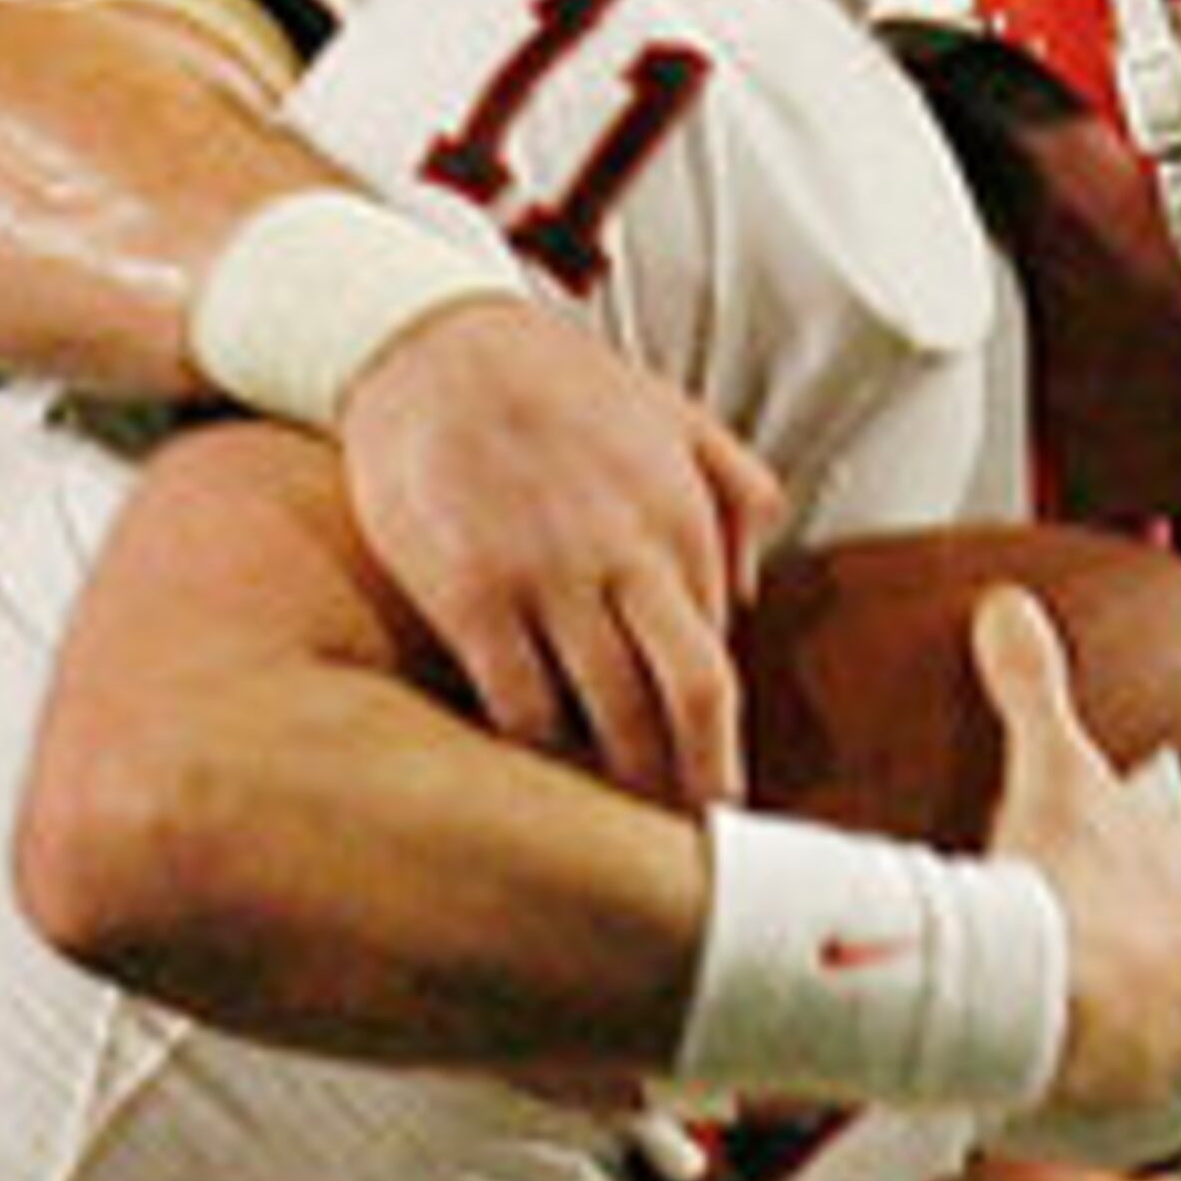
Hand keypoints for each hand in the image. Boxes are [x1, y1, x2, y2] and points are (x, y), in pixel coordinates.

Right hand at [342, 300, 783, 804]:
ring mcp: (545, 575)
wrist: (427, 341)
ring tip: (614, 828)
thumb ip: (730, 486)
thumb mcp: (666, 410)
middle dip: (693, 781)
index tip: (710, 786)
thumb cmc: (549, 383)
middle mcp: (624, 549)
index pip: (718, 656)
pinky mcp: (469, 592)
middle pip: (687, 699)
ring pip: (605, 715)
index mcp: (680, 513)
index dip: (716, 735)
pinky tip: (532, 773)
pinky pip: (517, 704)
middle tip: (685, 839)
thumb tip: (753, 589)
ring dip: (618, 783)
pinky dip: (533, 753)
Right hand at [970, 585, 1180, 1158]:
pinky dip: (1127, 1053)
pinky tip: (1095, 1044)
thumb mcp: (1051, 770)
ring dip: (1179, 983)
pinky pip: (1148, 1067)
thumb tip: (1017, 619)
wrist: (1022, 1004)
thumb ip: (1036, 687)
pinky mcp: (1136, 1077)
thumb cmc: (1061, 902)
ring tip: (1135, 972)